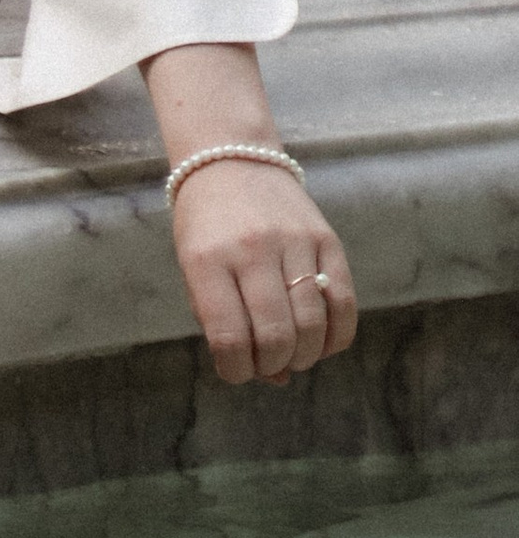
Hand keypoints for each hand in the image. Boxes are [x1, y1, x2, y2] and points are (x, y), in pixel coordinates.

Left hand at [171, 158, 358, 384]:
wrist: (230, 159)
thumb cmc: (206, 224)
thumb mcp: (194, 268)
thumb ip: (223, 323)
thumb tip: (275, 378)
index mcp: (207, 259)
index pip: (228, 337)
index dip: (236, 370)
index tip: (237, 370)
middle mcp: (252, 249)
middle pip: (276, 337)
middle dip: (273, 364)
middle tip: (268, 361)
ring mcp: (293, 242)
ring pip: (313, 326)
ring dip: (305, 356)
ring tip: (292, 351)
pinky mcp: (327, 238)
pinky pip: (343, 304)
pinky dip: (336, 337)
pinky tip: (320, 340)